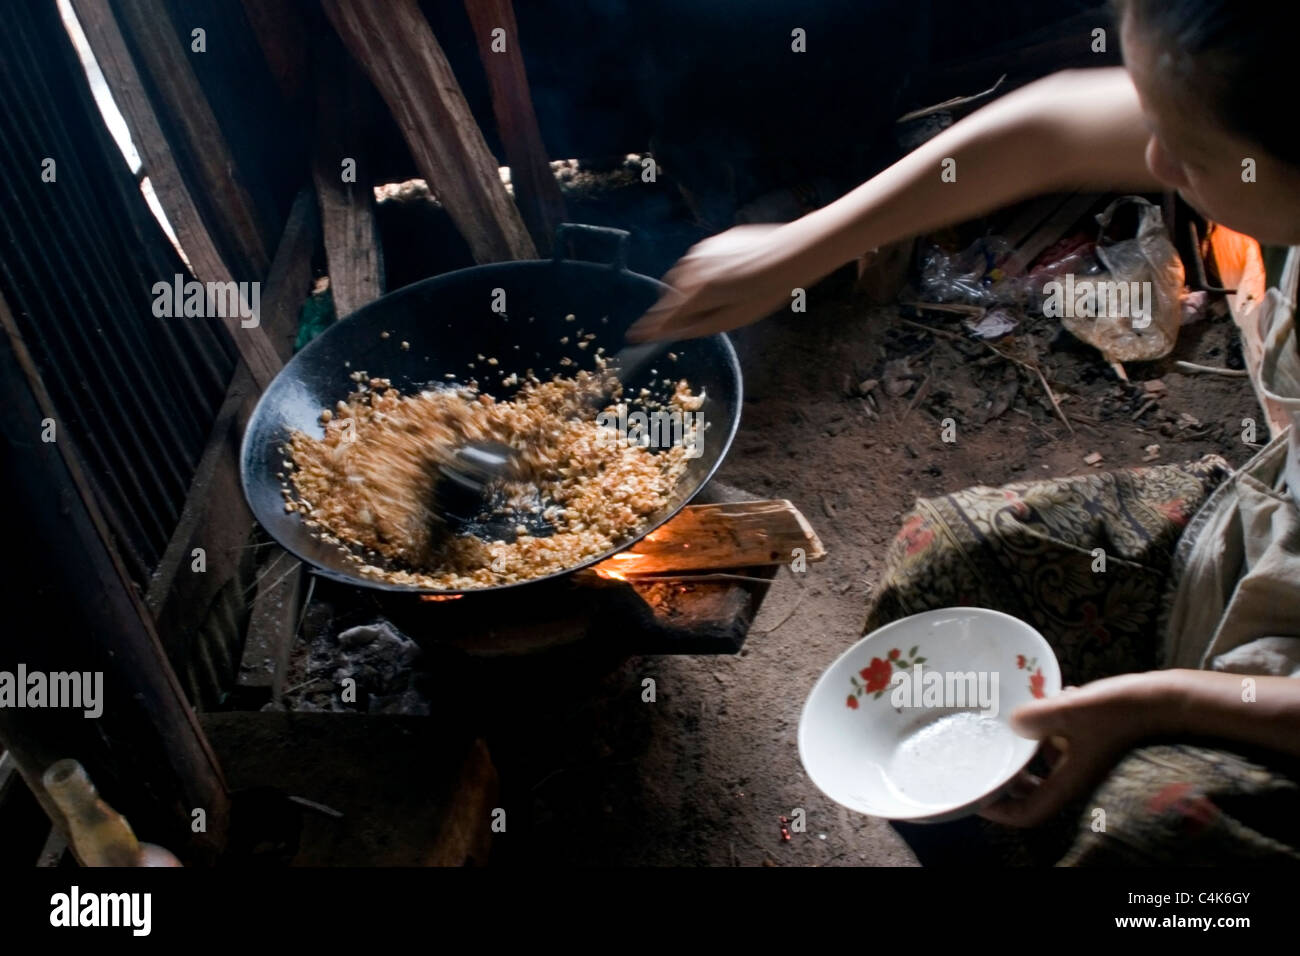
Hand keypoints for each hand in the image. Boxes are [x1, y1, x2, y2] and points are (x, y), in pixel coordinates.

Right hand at [626, 224, 801, 341]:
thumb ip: (700, 325)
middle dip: (675, 307)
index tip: (634, 335)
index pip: (666, 315)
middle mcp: (693, 269)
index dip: (650, 327)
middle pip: (673, 294)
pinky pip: (699, 261)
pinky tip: (727, 278)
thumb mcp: (734, 318)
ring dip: (690, 288)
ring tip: (716, 297)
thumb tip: (675, 332)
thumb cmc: (766, 292)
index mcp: (698, 292)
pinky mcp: (713, 241)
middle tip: (687, 319)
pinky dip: (704, 272)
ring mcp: (701, 251)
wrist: (790, 253)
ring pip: (684, 276)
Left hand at [979, 673, 1177, 826]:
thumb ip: (1038, 718)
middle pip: (1032, 788)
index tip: (977, 794)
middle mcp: (1075, 775)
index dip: (998, 810)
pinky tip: (1048, 695)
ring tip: (1015, 715)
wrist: (1168, 701)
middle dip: (1008, 773)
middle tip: (987, 752)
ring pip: (1045, 759)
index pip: (1027, 813)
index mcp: (1068, 783)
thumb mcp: (1073, 711)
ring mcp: (1085, 757)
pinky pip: (1062, 736)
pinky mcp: (1094, 739)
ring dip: (1028, 741)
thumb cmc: (1123, 710)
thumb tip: (1012, 723)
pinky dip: (1050, 721)